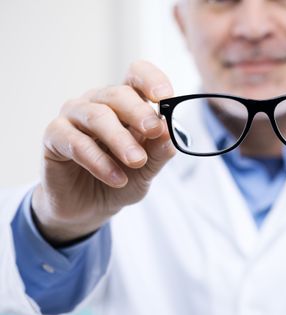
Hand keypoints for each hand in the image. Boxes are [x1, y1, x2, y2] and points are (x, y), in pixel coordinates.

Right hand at [32, 60, 176, 244]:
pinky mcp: (54, 137)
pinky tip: (116, 178)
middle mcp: (98, 102)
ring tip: (137, 161)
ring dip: (120, 139)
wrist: (90, 207)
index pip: (137, 75)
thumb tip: (170, 133)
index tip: (165, 97)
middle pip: (119, 94)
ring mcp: (74, 117)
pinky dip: (98, 160)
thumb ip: (158, 151)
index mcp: (126, 103)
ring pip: (97, 116)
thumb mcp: (147, 169)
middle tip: (155, 131)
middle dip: (139, 112)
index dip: (151, 80)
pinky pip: (75, 142)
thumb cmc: (121, 179)